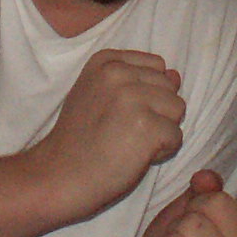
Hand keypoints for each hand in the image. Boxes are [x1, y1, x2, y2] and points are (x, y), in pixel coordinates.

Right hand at [29, 50, 184, 221]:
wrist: (59, 175)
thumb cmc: (79, 140)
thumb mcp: (98, 95)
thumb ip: (136, 81)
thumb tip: (175, 75)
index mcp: (106, 61)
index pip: (157, 66)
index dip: (147, 93)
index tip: (119, 112)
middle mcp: (119, 73)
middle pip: (169, 88)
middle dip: (156, 112)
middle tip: (123, 131)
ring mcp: (133, 98)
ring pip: (177, 109)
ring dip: (161, 131)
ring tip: (129, 143)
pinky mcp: (147, 126)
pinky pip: (176, 137)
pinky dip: (162, 153)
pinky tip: (134, 157)